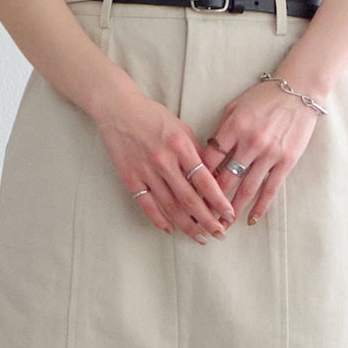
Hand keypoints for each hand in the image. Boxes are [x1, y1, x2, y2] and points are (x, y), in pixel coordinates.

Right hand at [90, 82, 236, 242]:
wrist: (118, 110)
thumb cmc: (153, 116)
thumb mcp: (181, 128)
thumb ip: (196, 152)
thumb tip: (212, 178)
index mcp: (180, 146)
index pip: (204, 180)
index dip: (218, 200)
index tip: (229, 214)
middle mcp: (163, 160)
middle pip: (189, 198)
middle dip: (207, 219)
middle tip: (219, 234)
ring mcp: (145, 171)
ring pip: (170, 206)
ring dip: (187, 225)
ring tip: (200, 237)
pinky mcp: (130, 178)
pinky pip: (147, 205)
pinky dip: (160, 220)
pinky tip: (171, 229)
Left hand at [199, 77, 322, 224]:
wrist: (299, 91)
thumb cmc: (263, 97)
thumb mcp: (235, 107)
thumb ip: (222, 130)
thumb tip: (207, 155)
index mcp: (233, 127)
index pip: (210, 160)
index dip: (198, 178)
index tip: (190, 194)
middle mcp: (250, 143)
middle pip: (225, 179)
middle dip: (211, 201)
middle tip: (201, 217)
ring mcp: (269, 154)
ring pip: (247, 189)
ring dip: (233, 209)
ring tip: (222, 225)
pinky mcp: (286, 161)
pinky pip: (271, 188)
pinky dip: (260, 206)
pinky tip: (251, 219)